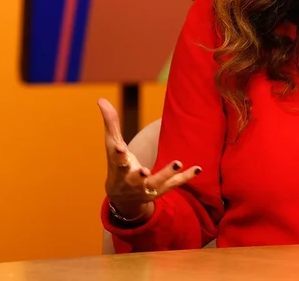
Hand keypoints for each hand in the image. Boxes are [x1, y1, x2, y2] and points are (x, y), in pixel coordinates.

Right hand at [98, 98, 201, 221]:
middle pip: (136, 178)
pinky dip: (186, 177)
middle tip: (145, 171)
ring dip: (166, 173)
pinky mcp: (161, 190)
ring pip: (157, 182)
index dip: (118, 156)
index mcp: (119, 168)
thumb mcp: (113, 146)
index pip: (117, 162)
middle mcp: (132, 180)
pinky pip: (175, 183)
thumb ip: (111, 123)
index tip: (120, 149)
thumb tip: (101, 99)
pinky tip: (198, 168)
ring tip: (178, 162)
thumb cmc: (117, 166)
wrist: (122, 198)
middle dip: (140, 175)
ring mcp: (147, 187)